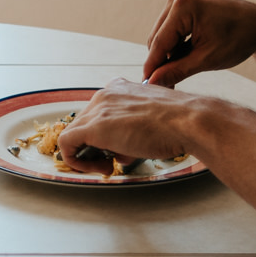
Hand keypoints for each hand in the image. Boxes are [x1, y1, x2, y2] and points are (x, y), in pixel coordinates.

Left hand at [56, 78, 199, 166]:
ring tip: (108, 167)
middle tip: (112, 161)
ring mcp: (98, 109)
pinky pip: (67, 144)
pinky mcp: (92, 128)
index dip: (106, 136)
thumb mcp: (154, 119)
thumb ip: (135, 128)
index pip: (100, 113)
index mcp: (120, 88)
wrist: (187, 121)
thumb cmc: (179, 122)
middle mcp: (105, 94)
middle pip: (86, 123)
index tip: (117, 149)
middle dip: (97, 146)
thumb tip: (125, 149)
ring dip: (88, 155)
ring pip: (75, 133)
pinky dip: (75, 159)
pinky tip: (97, 169)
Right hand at [141, 0, 255, 86]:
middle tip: (168, 86)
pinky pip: (170, 29)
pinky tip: (187, 58)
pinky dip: (176, 46)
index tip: (147, 88)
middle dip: (161, 62)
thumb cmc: (240, 38)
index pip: (159, 43)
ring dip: (169, 55)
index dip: (152, 67)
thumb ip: (176, 71)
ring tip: (182, 72)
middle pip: (157, 39)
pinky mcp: (184, 3)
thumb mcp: (207, 59)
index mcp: (184, 7)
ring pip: (162, 35)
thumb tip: (152, 82)